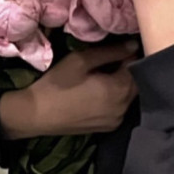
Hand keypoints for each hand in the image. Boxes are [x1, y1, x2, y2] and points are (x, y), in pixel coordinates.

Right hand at [0, 40, 138, 138]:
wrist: (37, 114)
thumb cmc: (58, 84)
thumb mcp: (82, 61)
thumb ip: (111, 52)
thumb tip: (133, 45)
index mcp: (119, 89)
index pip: (136, 67)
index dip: (128, 55)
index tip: (116, 49)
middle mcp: (124, 107)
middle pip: (135, 84)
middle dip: (127, 71)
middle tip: (110, 61)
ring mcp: (117, 120)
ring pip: (129, 97)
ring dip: (122, 85)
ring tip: (105, 75)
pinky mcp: (109, 127)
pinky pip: (120, 108)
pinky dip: (116, 98)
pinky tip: (100, 93)